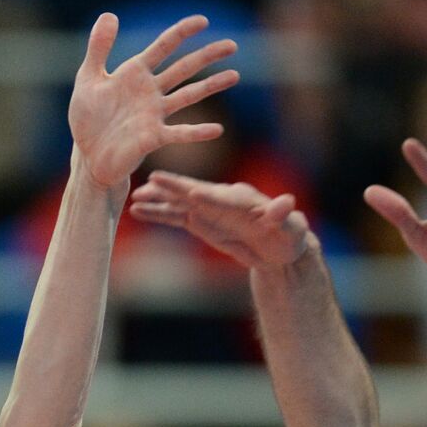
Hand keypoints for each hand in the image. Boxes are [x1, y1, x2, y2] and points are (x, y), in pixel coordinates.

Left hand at [68, 14, 238, 188]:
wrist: (87, 155)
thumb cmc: (88, 118)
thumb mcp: (88, 78)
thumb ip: (98, 48)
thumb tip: (110, 14)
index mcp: (135, 73)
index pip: (163, 47)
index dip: (182, 33)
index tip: (203, 20)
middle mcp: (150, 92)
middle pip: (184, 68)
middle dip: (208, 56)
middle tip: (233, 45)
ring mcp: (155, 115)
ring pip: (189, 96)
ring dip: (212, 86)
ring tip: (235, 75)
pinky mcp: (153, 138)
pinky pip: (179, 133)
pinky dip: (197, 132)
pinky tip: (217, 129)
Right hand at [129, 172, 310, 268]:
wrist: (278, 246)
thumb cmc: (288, 234)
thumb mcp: (291, 227)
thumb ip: (283, 215)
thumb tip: (288, 201)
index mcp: (242, 200)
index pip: (223, 197)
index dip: (209, 196)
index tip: (192, 192)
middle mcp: (221, 199)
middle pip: (194, 192)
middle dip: (175, 188)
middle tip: (153, 180)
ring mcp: (208, 209)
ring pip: (179, 203)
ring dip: (158, 200)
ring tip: (135, 197)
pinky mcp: (200, 221)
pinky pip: (175, 216)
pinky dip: (157, 213)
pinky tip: (137, 210)